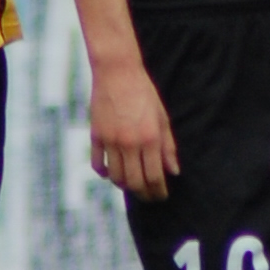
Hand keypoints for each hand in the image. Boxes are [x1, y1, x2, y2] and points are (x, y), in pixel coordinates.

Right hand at [89, 56, 179, 199]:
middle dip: (144, 194)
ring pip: (116, 177)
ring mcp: (110, 140)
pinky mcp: (96, 135)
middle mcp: (129, 143)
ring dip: (125, 186)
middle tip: (149, 197)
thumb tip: (173, 172)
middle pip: (135, 182)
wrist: (117, 72)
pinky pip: (98, 164)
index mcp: (150, 138)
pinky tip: (111, 174)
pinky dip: (104, 173)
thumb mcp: (162, 118)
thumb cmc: (144, 93)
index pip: (155, 177)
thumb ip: (168, 147)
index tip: (161, 196)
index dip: (159, 192)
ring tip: (132, 185)